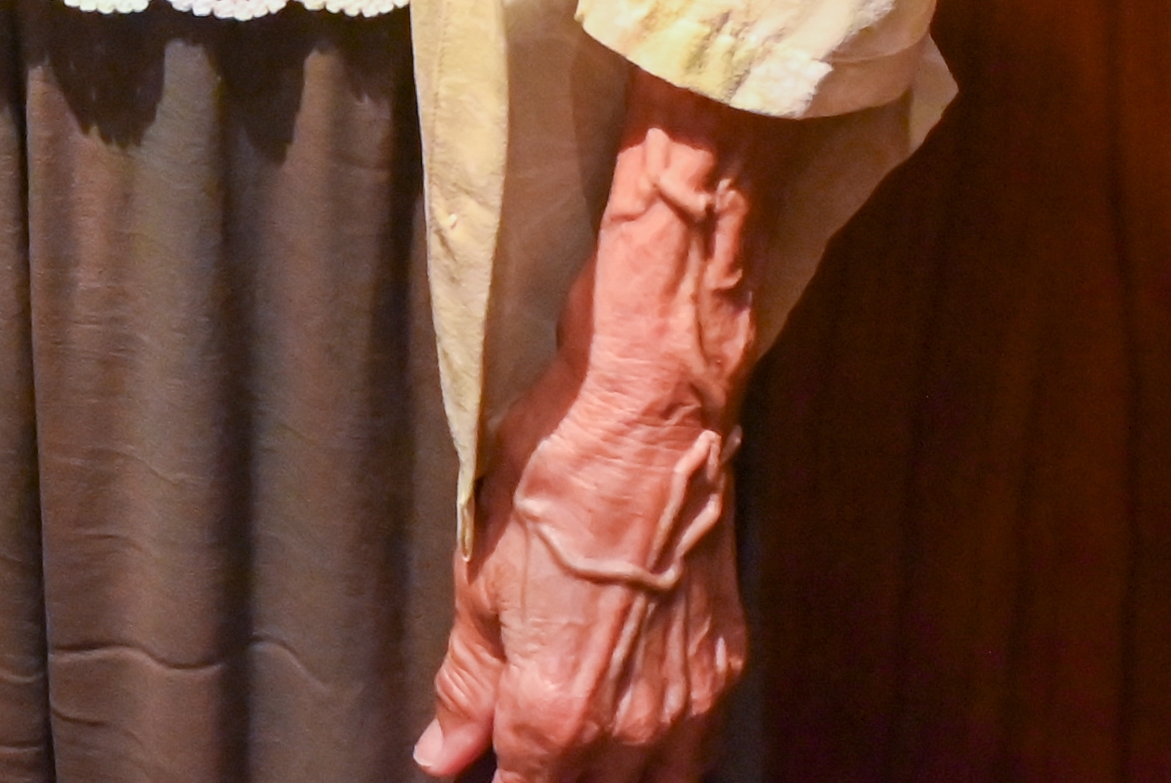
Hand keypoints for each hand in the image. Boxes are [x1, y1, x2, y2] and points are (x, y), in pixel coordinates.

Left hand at [416, 359, 744, 778]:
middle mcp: (632, 728)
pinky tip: (630, 720)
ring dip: (610, 775)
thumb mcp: (480, 584)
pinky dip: (661, 753)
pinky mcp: (725, 669)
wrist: (649, 423)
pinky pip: (696, 749)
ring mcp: (689, 704)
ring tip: (577, 741)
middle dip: (550, 777)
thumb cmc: (556, 486)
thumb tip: (445, 752)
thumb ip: (466, 685)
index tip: (484, 768)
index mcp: (558, 713)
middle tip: (521, 743)